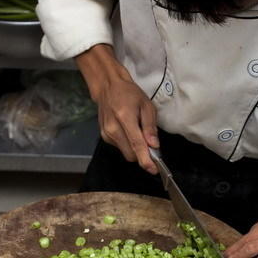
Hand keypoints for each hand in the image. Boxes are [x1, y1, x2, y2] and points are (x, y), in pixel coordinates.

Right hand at [75, 44, 158, 173]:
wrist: (108, 87)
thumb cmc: (129, 94)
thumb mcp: (146, 105)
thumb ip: (150, 127)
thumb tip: (154, 145)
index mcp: (125, 118)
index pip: (137, 145)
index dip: (146, 160)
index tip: (154, 169)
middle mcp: (113, 129)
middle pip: (131, 154)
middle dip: (142, 155)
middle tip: (151, 146)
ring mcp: (106, 133)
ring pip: (125, 153)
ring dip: (135, 149)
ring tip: (138, 133)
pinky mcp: (104, 136)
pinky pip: (120, 147)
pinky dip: (127, 144)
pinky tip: (128, 132)